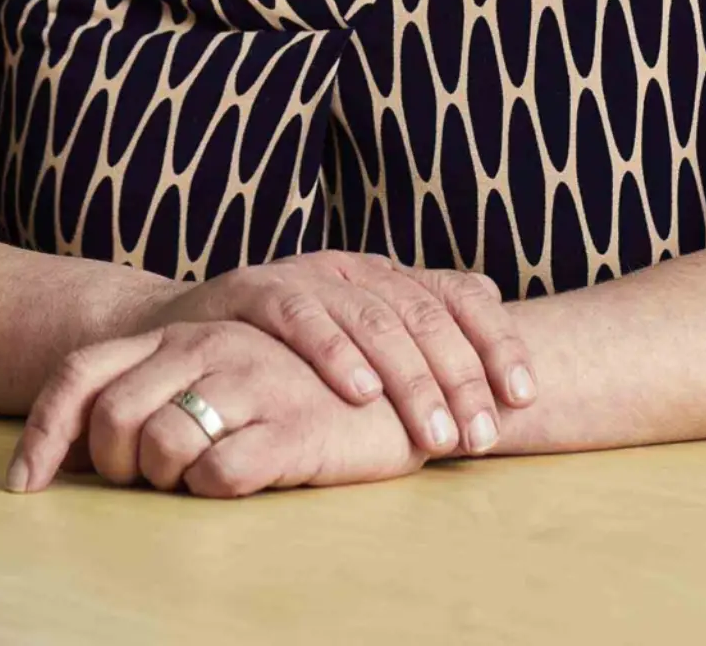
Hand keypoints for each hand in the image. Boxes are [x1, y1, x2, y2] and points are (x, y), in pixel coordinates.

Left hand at [6, 320, 429, 497]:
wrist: (407, 384)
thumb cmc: (305, 388)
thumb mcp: (228, 370)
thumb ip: (165, 389)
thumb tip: (91, 451)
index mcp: (184, 333)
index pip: (80, 373)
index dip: (42, 433)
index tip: (24, 488)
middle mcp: (209, 348)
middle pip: (113, 420)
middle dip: (116, 469)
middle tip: (150, 485)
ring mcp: (251, 383)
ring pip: (160, 446)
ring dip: (165, 482)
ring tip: (201, 480)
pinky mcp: (293, 428)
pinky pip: (219, 473)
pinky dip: (213, 489)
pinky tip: (240, 482)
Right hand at [134, 251, 533, 457]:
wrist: (181, 333)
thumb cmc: (284, 353)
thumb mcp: (358, 338)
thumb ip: (420, 335)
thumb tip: (502, 327)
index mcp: (388, 276)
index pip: (461, 295)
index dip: (496, 341)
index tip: (524, 396)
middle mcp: (353, 268)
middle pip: (424, 316)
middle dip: (460, 378)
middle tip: (483, 437)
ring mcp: (303, 273)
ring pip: (371, 319)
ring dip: (409, 379)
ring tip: (436, 434)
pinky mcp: (251, 287)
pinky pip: (299, 316)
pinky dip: (333, 352)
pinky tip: (360, 392)